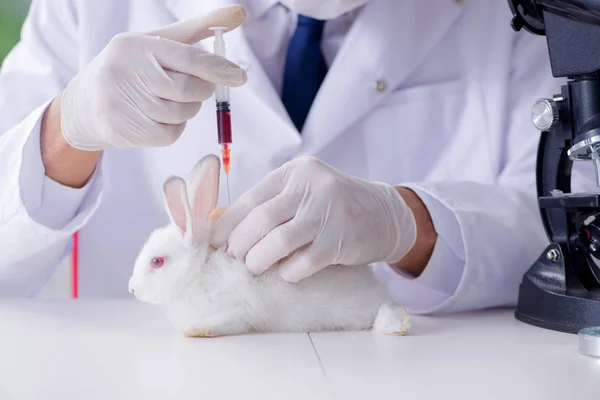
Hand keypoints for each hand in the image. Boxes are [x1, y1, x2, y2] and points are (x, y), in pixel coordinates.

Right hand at [60, 5, 246, 150]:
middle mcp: (123, 71)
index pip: (186, 58)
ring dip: (187, 110)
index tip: (240, 76)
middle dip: (202, 91)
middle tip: (198, 88)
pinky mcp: (122, 130)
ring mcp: (119, 103)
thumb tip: (238, 13)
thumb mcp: (158, 43)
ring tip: (170, 100)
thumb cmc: (133, 68)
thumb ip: (197, 30)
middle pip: (187, 90)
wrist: (86, 103)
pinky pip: (169, 135)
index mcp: (135, 46)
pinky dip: (173, 128)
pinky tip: (159, 117)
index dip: (217, 68)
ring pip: (180, 114)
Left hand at [212, 156, 417, 282]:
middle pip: (261, 220)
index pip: (251, 198)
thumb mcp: (302, 193)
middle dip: (240, 245)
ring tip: (255, 267)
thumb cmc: (332, 206)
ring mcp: (329, 212)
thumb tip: (219, 226)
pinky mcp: (342, 240)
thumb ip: (268, 204)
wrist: (383, 214)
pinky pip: (303, 263)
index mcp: (295, 173)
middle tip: (236, 258)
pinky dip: (288, 272)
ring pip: (278, 242)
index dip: (227, 224)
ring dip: (258, 261)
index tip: (215, 242)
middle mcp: (312, 187)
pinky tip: (287, 273)